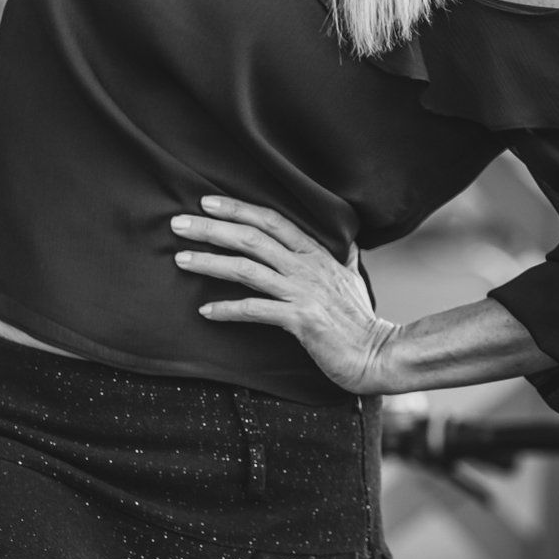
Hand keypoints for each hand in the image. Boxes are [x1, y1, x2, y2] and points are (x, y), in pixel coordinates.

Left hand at [170, 196, 403, 394]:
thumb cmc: (361, 320)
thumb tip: (348, 240)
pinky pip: (256, 310)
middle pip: (252, 238)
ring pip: (247, 269)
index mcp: (316, 254)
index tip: (207, 202)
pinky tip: (206, 310)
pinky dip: (228, 309)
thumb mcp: (352, 279)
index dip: (238, 208)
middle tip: (178, 224)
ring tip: (181, 260)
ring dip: (210, 263)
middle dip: (212, 228)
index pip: (271, 220)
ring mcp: (303, 292)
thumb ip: (343, 257)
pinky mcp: (301, 320)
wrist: (379, 355)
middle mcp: (307, 267)